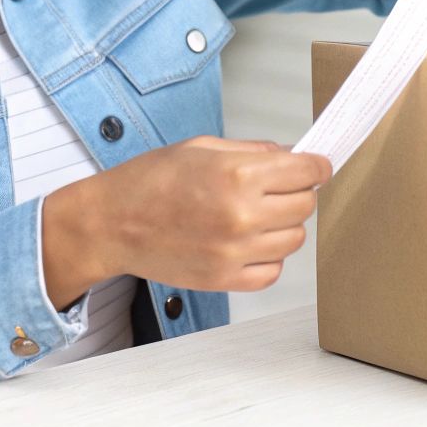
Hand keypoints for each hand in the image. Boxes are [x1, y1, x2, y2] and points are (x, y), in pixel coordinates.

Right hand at [41, 135, 330, 306]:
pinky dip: (269, 257)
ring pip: (295, 239)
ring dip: (284, 225)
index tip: (317, 167)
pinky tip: (249, 243)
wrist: (110, 224)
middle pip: (305, 205)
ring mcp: (235, 250)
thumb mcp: (201, 148)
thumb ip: (252, 151)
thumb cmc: (148, 181)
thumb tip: (290, 156)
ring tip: (257, 215)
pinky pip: (273, 271)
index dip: (316, 167)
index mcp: (238, 173)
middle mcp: (242, 214)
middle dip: (299, 192)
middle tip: (279, 188)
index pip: (307, 172)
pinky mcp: (225, 278)